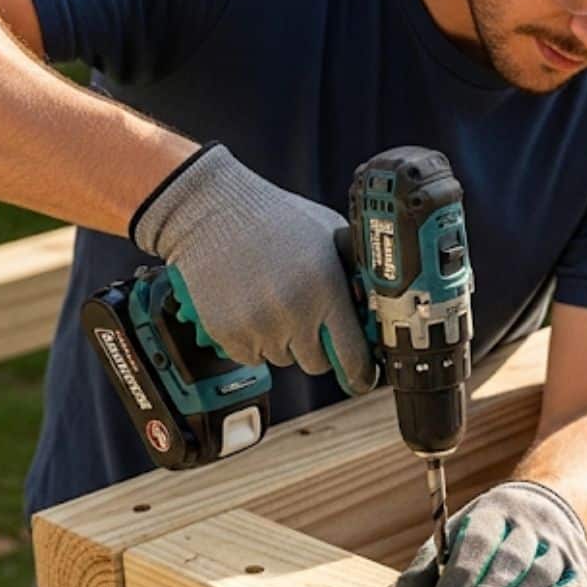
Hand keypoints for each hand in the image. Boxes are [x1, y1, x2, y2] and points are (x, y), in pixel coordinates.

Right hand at [131, 143, 374, 393]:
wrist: (212, 209)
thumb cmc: (274, 217)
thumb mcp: (328, 232)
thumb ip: (353, 271)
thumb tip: (374, 307)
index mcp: (326, 288)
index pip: (352, 354)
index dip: (360, 371)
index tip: (362, 378)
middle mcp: (294, 311)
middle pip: (316, 363)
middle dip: (316, 345)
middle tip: (304, 314)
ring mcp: (258, 325)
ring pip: (283, 359)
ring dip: (282, 340)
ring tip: (271, 299)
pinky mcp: (226, 332)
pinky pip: (251, 357)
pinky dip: (253, 341)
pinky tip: (249, 306)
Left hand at [396, 481, 586, 586]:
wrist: (549, 513)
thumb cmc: (490, 537)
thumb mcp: (456, 536)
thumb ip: (430, 565)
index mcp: (494, 511)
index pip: (480, 539)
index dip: (462, 574)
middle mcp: (531, 524)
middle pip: (511, 560)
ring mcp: (560, 546)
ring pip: (540, 575)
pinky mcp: (582, 570)